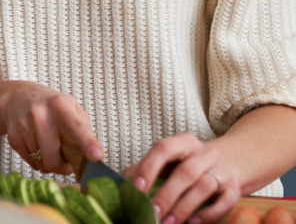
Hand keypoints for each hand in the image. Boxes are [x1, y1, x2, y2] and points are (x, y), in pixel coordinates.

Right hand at [0, 81, 103, 174]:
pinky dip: (35, 159)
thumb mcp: (71, 108)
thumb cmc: (51, 106)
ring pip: (41, 162)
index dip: (87, 143)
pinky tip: (36, 146)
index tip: (97, 156)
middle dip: (62, 167)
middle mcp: (41, 114)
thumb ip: (84, 130)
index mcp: (61, 105)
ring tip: (48, 147)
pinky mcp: (13, 135)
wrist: (17, 96)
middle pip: (54, 159)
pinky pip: (29, 161)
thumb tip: (92, 157)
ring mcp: (24, 125)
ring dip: (48, 161)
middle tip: (65, 161)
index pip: (77, 127)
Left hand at [124, 133, 240, 223]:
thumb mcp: (167, 162)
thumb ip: (145, 169)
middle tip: (152, 212)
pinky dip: (208, 214)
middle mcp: (204, 153)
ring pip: (204, 187)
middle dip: (167, 194)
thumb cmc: (187, 165)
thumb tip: (123, 184)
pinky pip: (224, 202)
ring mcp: (222, 170)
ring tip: (168, 222)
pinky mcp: (234, 188)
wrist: (227, 165)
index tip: (137, 188)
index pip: (164, 148)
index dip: (149, 167)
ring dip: (184, 207)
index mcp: (183, 142)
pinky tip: (192, 223)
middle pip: (185, 172)